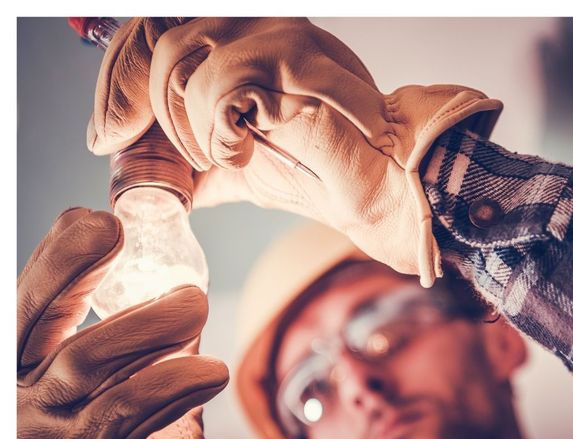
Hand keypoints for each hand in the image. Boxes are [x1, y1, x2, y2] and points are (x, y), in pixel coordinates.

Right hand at [17, 208, 239, 438]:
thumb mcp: (125, 380)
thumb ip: (133, 338)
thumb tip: (173, 282)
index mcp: (25, 373)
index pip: (27, 306)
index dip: (57, 259)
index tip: (101, 223)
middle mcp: (18, 404)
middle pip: (41, 325)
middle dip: (94, 275)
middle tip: (158, 260)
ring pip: (89, 363)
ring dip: (152, 327)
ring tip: (197, 307)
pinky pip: (126, 414)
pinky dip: (173, 383)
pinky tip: (212, 373)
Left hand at [89, 18, 501, 286]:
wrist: (377, 186)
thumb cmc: (318, 174)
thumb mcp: (241, 169)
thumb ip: (200, 164)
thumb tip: (160, 187)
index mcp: (242, 47)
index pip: (156, 33)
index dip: (119, 77)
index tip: (108, 132)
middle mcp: (255, 29)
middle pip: (158, 39)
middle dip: (137, 102)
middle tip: (152, 151)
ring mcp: (274, 40)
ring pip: (183, 64)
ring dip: (192, 127)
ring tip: (227, 156)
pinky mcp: (290, 65)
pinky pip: (221, 91)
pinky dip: (223, 136)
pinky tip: (250, 153)